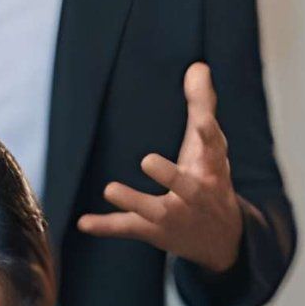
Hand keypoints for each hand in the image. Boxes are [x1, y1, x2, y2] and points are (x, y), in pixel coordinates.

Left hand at [76, 62, 244, 272]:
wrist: (221, 239)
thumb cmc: (210, 178)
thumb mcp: (210, 147)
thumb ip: (202, 106)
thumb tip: (197, 66)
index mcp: (211, 170)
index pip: (213, 150)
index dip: (209, 136)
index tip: (202, 122)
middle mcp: (195, 195)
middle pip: (185, 186)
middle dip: (170, 175)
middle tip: (148, 160)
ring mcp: (173, 216)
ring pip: (153, 211)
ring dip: (133, 201)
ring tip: (110, 188)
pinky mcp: (153, 231)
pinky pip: (128, 229)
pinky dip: (106, 226)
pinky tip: (83, 222)